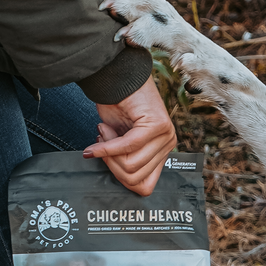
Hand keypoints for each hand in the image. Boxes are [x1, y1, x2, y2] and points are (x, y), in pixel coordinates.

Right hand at [83, 77, 176, 195]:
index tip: (107, 160)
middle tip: (101, 143)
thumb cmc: (118, 108)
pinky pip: (128, 146)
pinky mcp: (157, 126)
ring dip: (108, 151)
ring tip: (104, 131)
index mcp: (162, 153)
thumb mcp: (122, 142)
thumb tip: (120, 178)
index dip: (120, 178)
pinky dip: (107, 146)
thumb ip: (126, 160)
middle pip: (134, 177)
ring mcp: (165, 136)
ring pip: (131, 165)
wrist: (118, 78)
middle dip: (110, 163)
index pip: (144, 187)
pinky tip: (98, 135)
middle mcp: (168, 145)